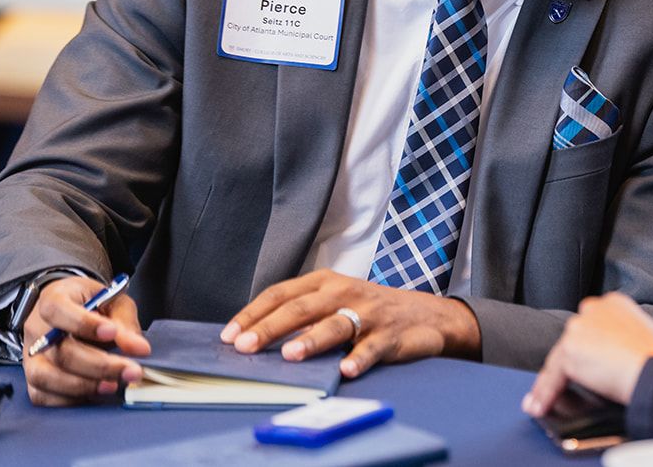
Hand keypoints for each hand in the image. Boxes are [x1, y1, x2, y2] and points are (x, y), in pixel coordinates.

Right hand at [21, 276, 149, 406]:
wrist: (67, 308)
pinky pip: (42, 397)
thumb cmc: (91, 304)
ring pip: (46, 377)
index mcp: (53, 299)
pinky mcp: (31, 379)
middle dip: (99, 365)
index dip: (84, 324)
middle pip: (60, 352)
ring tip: (113, 386)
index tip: (112, 332)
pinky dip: (68, 400)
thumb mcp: (112, 300)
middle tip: (131, 371)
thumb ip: (124, 322)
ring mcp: (30, 356)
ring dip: (83, 386)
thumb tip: (139, 349)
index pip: (58, 310)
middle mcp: (36, 329)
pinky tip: (93, 396)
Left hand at [220, 270, 481, 378]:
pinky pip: (371, 348)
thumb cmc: (367, 309)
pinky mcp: (390, 335)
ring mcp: (368, 313)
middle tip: (245, 346)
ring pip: (336, 325)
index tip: (229, 334)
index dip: (254, 313)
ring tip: (290, 355)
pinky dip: (359, 360)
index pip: (281, 293)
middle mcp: (344, 292)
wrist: (424, 314)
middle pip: (302, 307)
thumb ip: (302, 313)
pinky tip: (346, 371)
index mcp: (325, 281)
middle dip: (271, 327)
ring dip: (312, 340)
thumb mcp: (334, 300)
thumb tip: (254, 337)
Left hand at [523, 293, 652, 415]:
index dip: (587, 347)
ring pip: (559, 359)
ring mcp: (579, 328)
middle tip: (562, 387)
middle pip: (573, 340)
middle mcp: (593, 309)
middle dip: (568, 363)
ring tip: (544, 401)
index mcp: (614, 303)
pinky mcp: (569, 351)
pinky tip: (540, 407)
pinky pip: (552, 378)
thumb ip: (625, 342)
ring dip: (550, 383)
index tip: (583, 363)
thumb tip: (617, 361)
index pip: (591, 327)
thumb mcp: (644, 339)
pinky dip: (545, 394)